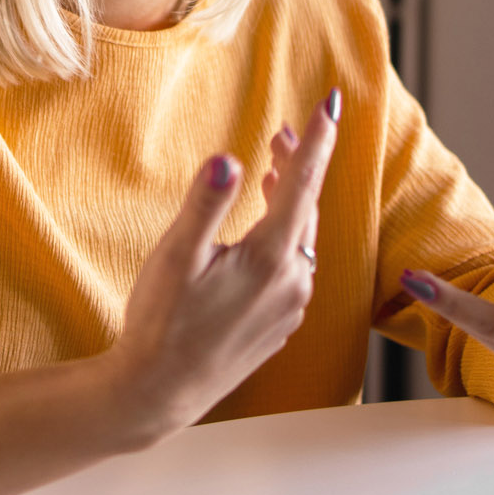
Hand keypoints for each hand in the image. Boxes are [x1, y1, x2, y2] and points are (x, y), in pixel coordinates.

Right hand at [105, 90, 341, 436]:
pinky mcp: (281, 323)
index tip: (334, 102)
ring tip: (272, 172)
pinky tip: (265, 232)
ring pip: (302, 238)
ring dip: (290, 202)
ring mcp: (290, 306)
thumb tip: (229, 161)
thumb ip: (205, 205)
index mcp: (271, 257)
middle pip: (306, 207)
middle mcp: (292, 282)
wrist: (159, 392)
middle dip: (298, 165)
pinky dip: (286, 237)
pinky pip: (295, 267)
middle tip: (283, 132)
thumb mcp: (175, 257)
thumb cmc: (161, 322)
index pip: (303, 182)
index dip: (319, 139)